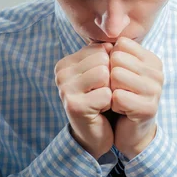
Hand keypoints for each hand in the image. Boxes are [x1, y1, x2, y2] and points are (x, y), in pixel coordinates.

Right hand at [54, 42, 113, 159]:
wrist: (94, 134)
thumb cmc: (100, 100)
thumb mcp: (100, 72)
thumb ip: (104, 54)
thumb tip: (116, 42)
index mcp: (65, 63)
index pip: (100, 48)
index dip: (109, 66)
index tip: (100, 83)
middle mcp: (60, 74)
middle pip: (103, 60)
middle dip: (110, 78)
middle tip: (101, 94)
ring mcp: (65, 90)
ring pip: (105, 75)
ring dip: (110, 90)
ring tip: (101, 101)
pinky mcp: (75, 106)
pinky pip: (107, 94)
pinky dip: (110, 104)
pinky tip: (100, 112)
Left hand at [109, 37, 163, 158]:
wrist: (128, 130)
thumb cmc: (121, 96)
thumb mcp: (119, 70)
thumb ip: (115, 53)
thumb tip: (106, 34)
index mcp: (152, 60)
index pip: (121, 44)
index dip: (110, 60)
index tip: (117, 75)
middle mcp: (157, 72)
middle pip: (117, 58)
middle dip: (109, 75)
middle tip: (116, 90)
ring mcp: (155, 90)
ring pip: (116, 75)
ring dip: (110, 89)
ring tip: (118, 99)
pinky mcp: (149, 108)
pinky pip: (118, 97)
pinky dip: (112, 104)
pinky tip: (120, 110)